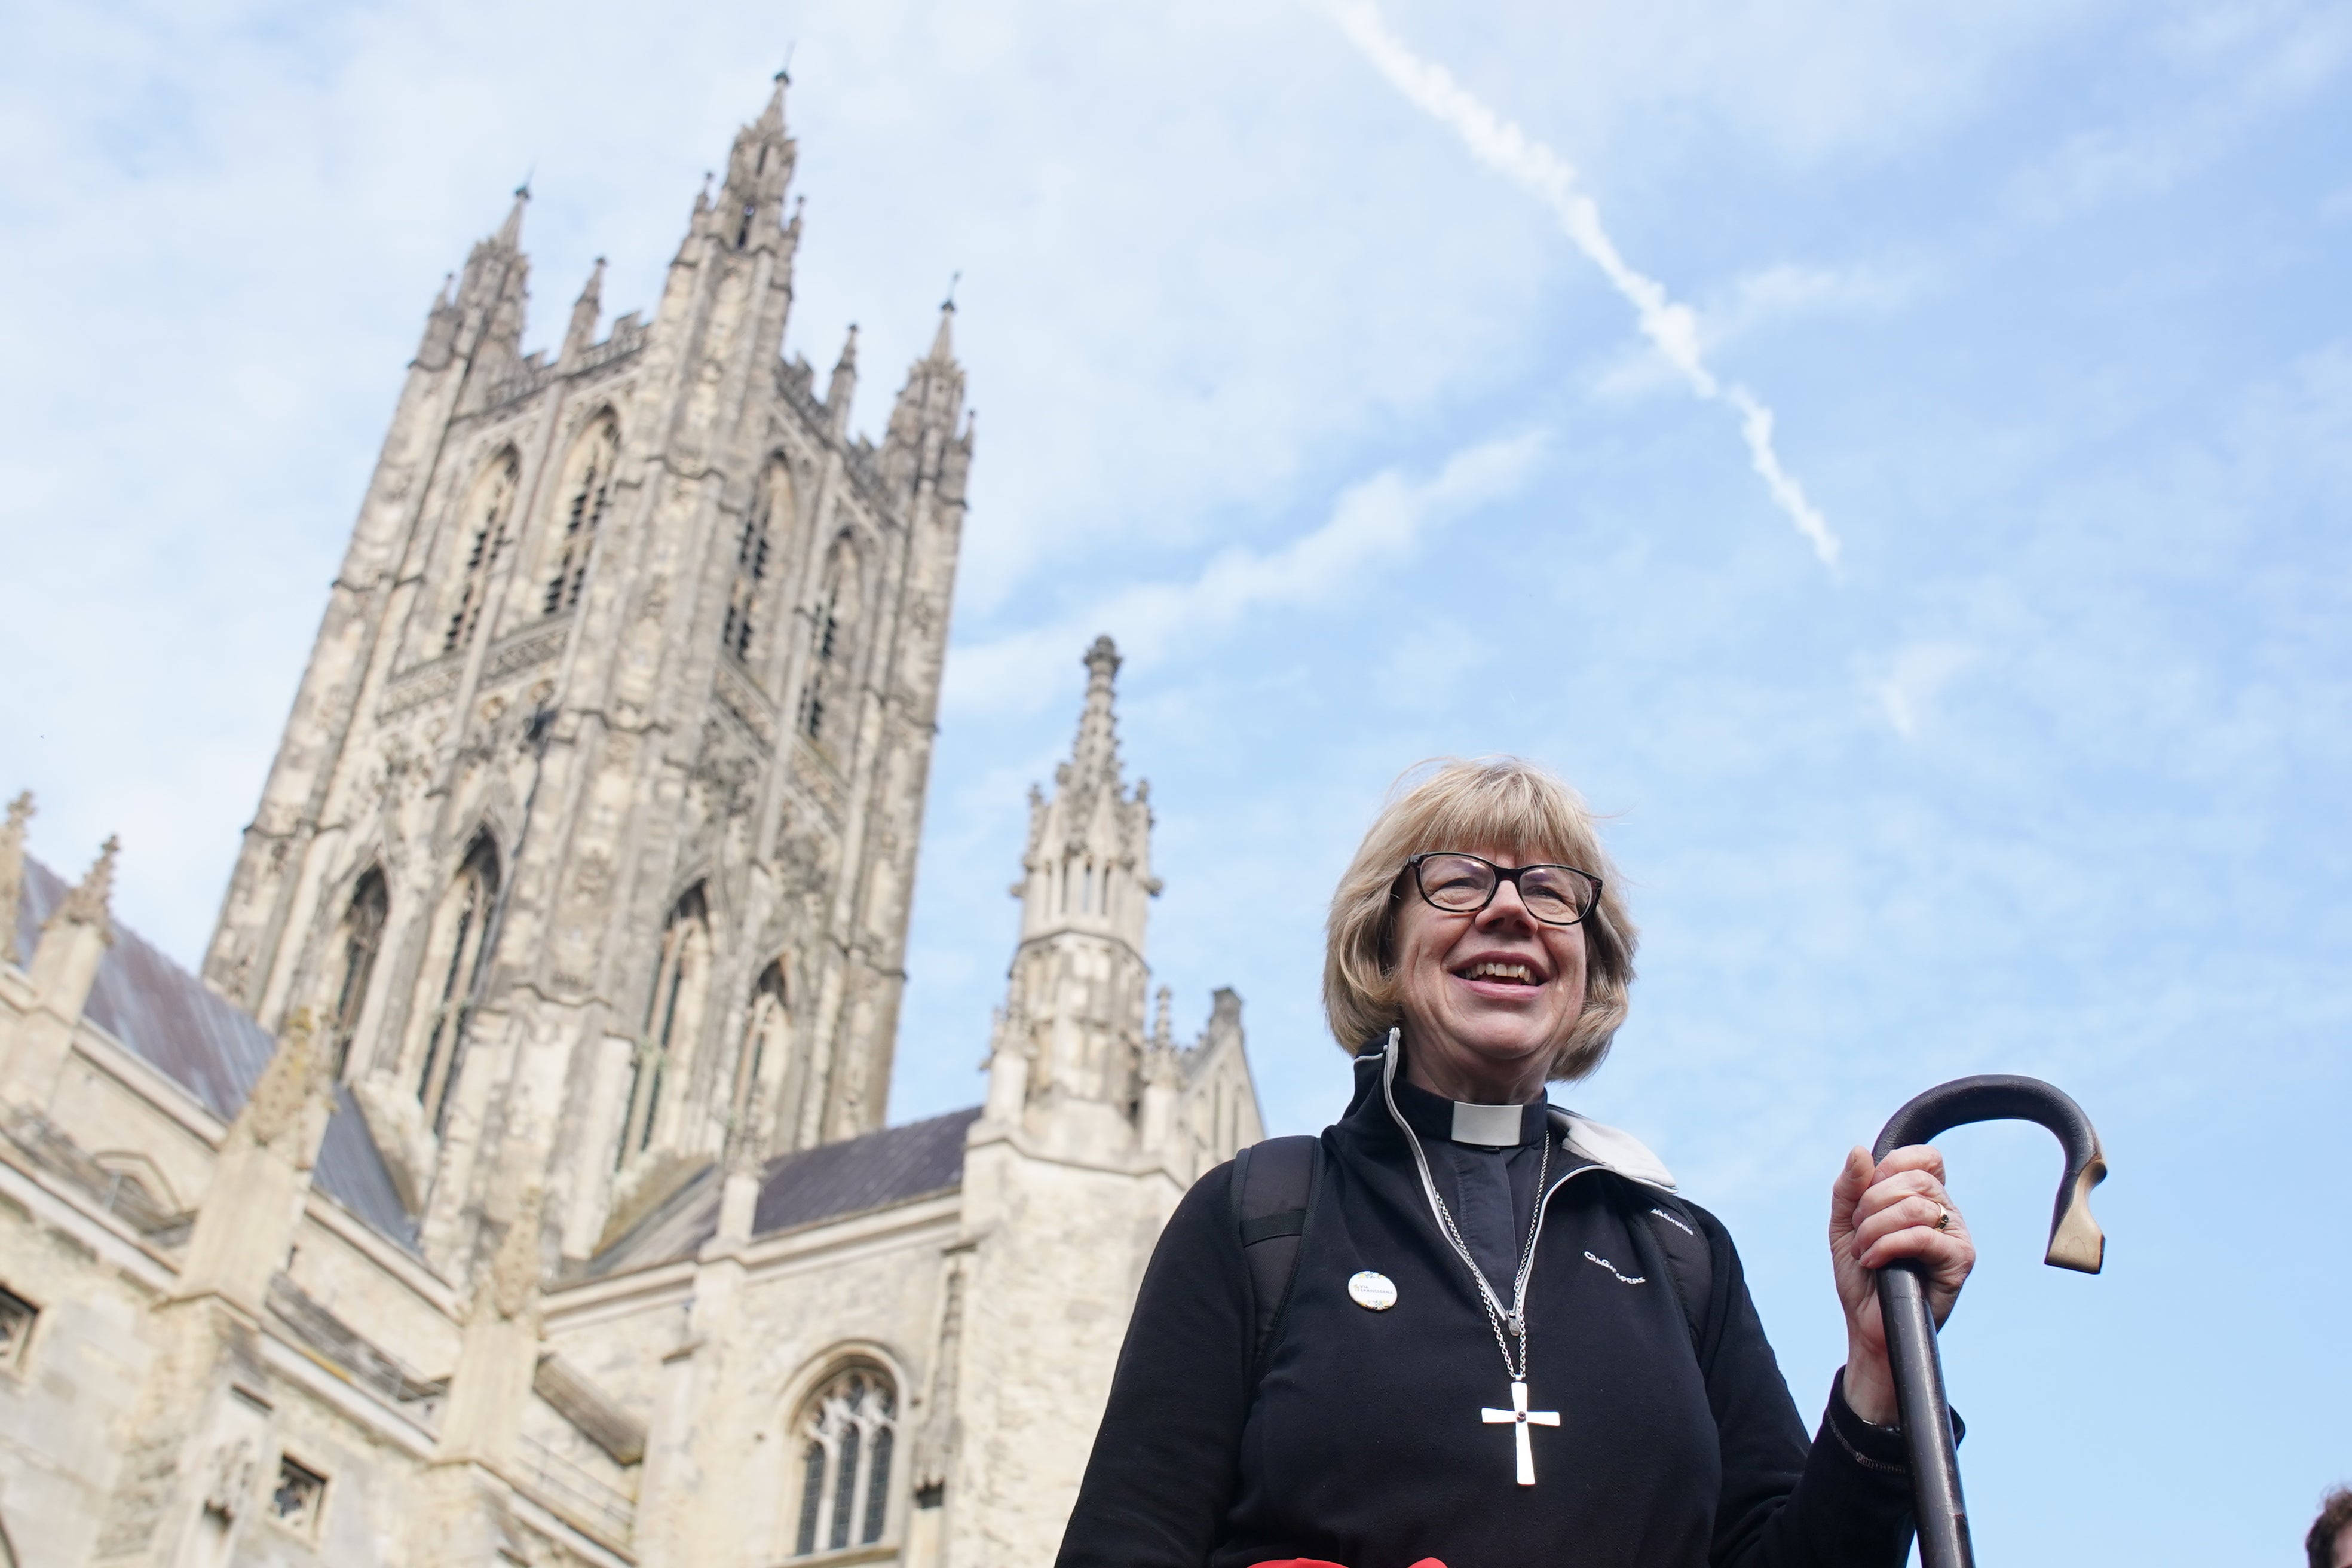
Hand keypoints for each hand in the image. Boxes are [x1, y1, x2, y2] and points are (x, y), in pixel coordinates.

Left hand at [1829, 1144, 1974, 1424]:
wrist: (1868, 1325)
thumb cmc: (1861, 1275)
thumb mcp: (1844, 1224)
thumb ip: (1849, 1187)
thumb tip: (1860, 1151)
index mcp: (1925, 1197)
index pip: (1923, 1157)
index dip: (1890, 1168)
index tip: (1865, 1198)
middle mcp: (1947, 1212)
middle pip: (1914, 1180)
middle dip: (1871, 1205)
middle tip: (1859, 1235)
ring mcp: (1957, 1237)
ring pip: (1915, 1207)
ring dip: (1874, 1229)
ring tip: (1864, 1253)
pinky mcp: (1959, 1262)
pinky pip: (1923, 1236)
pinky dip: (1887, 1245)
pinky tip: (1874, 1262)